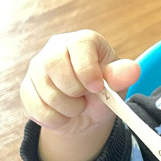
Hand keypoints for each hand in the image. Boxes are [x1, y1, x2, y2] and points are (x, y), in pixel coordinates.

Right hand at [21, 30, 139, 135]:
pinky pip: (35, 107)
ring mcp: (37, 68)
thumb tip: (133, 69)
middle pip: (53, 63)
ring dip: (67, 108)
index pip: (78, 45)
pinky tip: (63, 114)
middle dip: (73, 89)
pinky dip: (54, 119)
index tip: (96, 87)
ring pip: (44, 89)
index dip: (86, 69)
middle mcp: (55, 48)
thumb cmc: (103, 91)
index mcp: (82, 41)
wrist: (86, 114)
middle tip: (85, 98)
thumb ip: (121, 76)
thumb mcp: (116, 85)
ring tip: (77, 106)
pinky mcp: (26, 88)